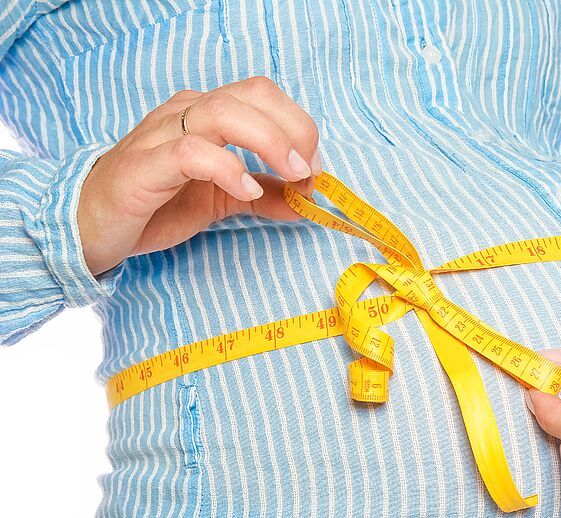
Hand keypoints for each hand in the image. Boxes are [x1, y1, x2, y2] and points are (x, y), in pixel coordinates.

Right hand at [77, 76, 320, 274]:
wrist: (89, 226)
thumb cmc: (154, 204)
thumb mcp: (221, 200)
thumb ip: (263, 195)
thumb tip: (307, 199)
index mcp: (205, 115)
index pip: (262, 95)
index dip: (299, 125)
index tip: (317, 167)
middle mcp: (185, 114)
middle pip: (251, 94)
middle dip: (294, 128)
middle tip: (311, 170)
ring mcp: (161, 136)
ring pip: (223, 112)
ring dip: (270, 141)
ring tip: (292, 175)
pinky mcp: (144, 166)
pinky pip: (191, 152)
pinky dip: (227, 168)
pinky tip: (245, 190)